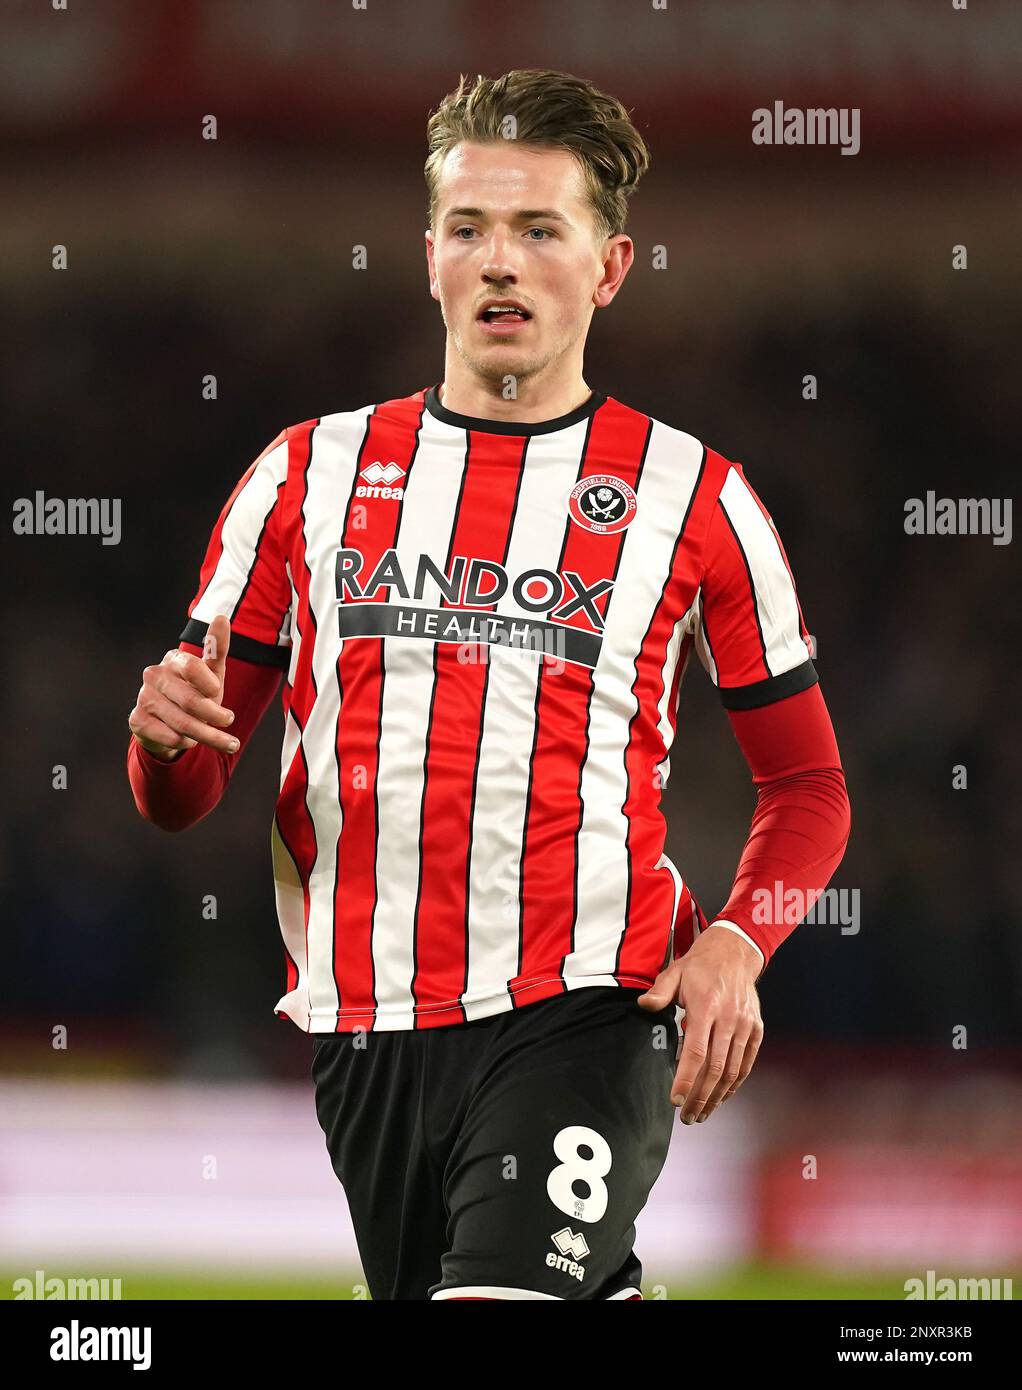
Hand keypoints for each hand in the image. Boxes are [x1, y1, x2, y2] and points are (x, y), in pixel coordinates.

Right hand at [128, 613, 237, 760]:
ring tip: (225, 741)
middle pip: (191, 701)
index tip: (218, 692)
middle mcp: (154, 675)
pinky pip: (168, 736)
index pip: (191, 666)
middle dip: (215, 715)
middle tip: (230, 721)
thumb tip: (221, 618)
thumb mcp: (211, 672)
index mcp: (173, 659)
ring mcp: (144, 698)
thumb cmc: (196, 692)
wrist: (169, 721)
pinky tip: (191, 741)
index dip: (208, 683)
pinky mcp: (137, 720)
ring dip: (207, 735)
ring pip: (182, 723)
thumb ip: (217, 649)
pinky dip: (184, 742)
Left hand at [638, 924, 762, 1124]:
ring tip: (701, 1114)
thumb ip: (660, 992)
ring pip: (732, 1071)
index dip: (686, 1079)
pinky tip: (722, 1097)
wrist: (735, 952)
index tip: (675, 1100)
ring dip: (717, 1096)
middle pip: (715, 1068)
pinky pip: (746, 1063)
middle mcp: (729, 1019)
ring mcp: (745, 1025)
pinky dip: (735, 1084)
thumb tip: (644, 1006)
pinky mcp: (756, 1029)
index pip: (696, 1052)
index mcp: (706, 1007)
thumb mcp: (674, 972)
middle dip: (700, 1097)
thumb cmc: (699, 966)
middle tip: (686, 1117)